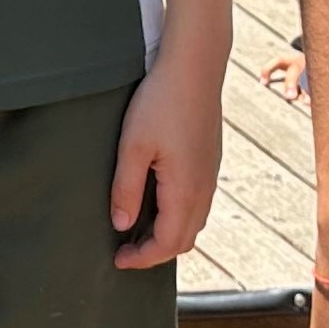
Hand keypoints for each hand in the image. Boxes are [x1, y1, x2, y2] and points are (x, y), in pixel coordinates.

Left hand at [110, 54, 221, 268]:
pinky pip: (198, 203)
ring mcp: (210, 175)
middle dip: (156, 251)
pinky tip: (156, 201)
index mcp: (185, 190)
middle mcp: (204, 188)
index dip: (142, 258)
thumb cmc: (161, 103)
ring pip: (194, 222)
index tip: (118, 259)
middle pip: (184, 239)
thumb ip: (126, 190)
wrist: (194, 67)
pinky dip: (178, 215)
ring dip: (168, 234)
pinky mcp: (209, 161)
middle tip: (126, 249)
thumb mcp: (133, 147)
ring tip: (138, 228)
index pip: (168, 244)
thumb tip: (122, 225)